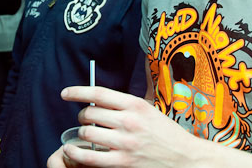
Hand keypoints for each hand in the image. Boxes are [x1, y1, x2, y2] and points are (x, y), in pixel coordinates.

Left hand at [49, 86, 196, 167]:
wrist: (186, 159)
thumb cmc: (167, 135)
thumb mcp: (150, 110)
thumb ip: (128, 103)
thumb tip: (102, 98)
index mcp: (135, 105)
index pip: (98, 94)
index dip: (77, 92)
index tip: (65, 93)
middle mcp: (129, 121)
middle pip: (90, 113)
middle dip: (82, 116)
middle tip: (84, 120)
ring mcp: (125, 143)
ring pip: (87, 134)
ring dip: (80, 134)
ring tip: (84, 136)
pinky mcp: (123, 163)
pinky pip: (90, 157)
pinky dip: (76, 153)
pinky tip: (72, 150)